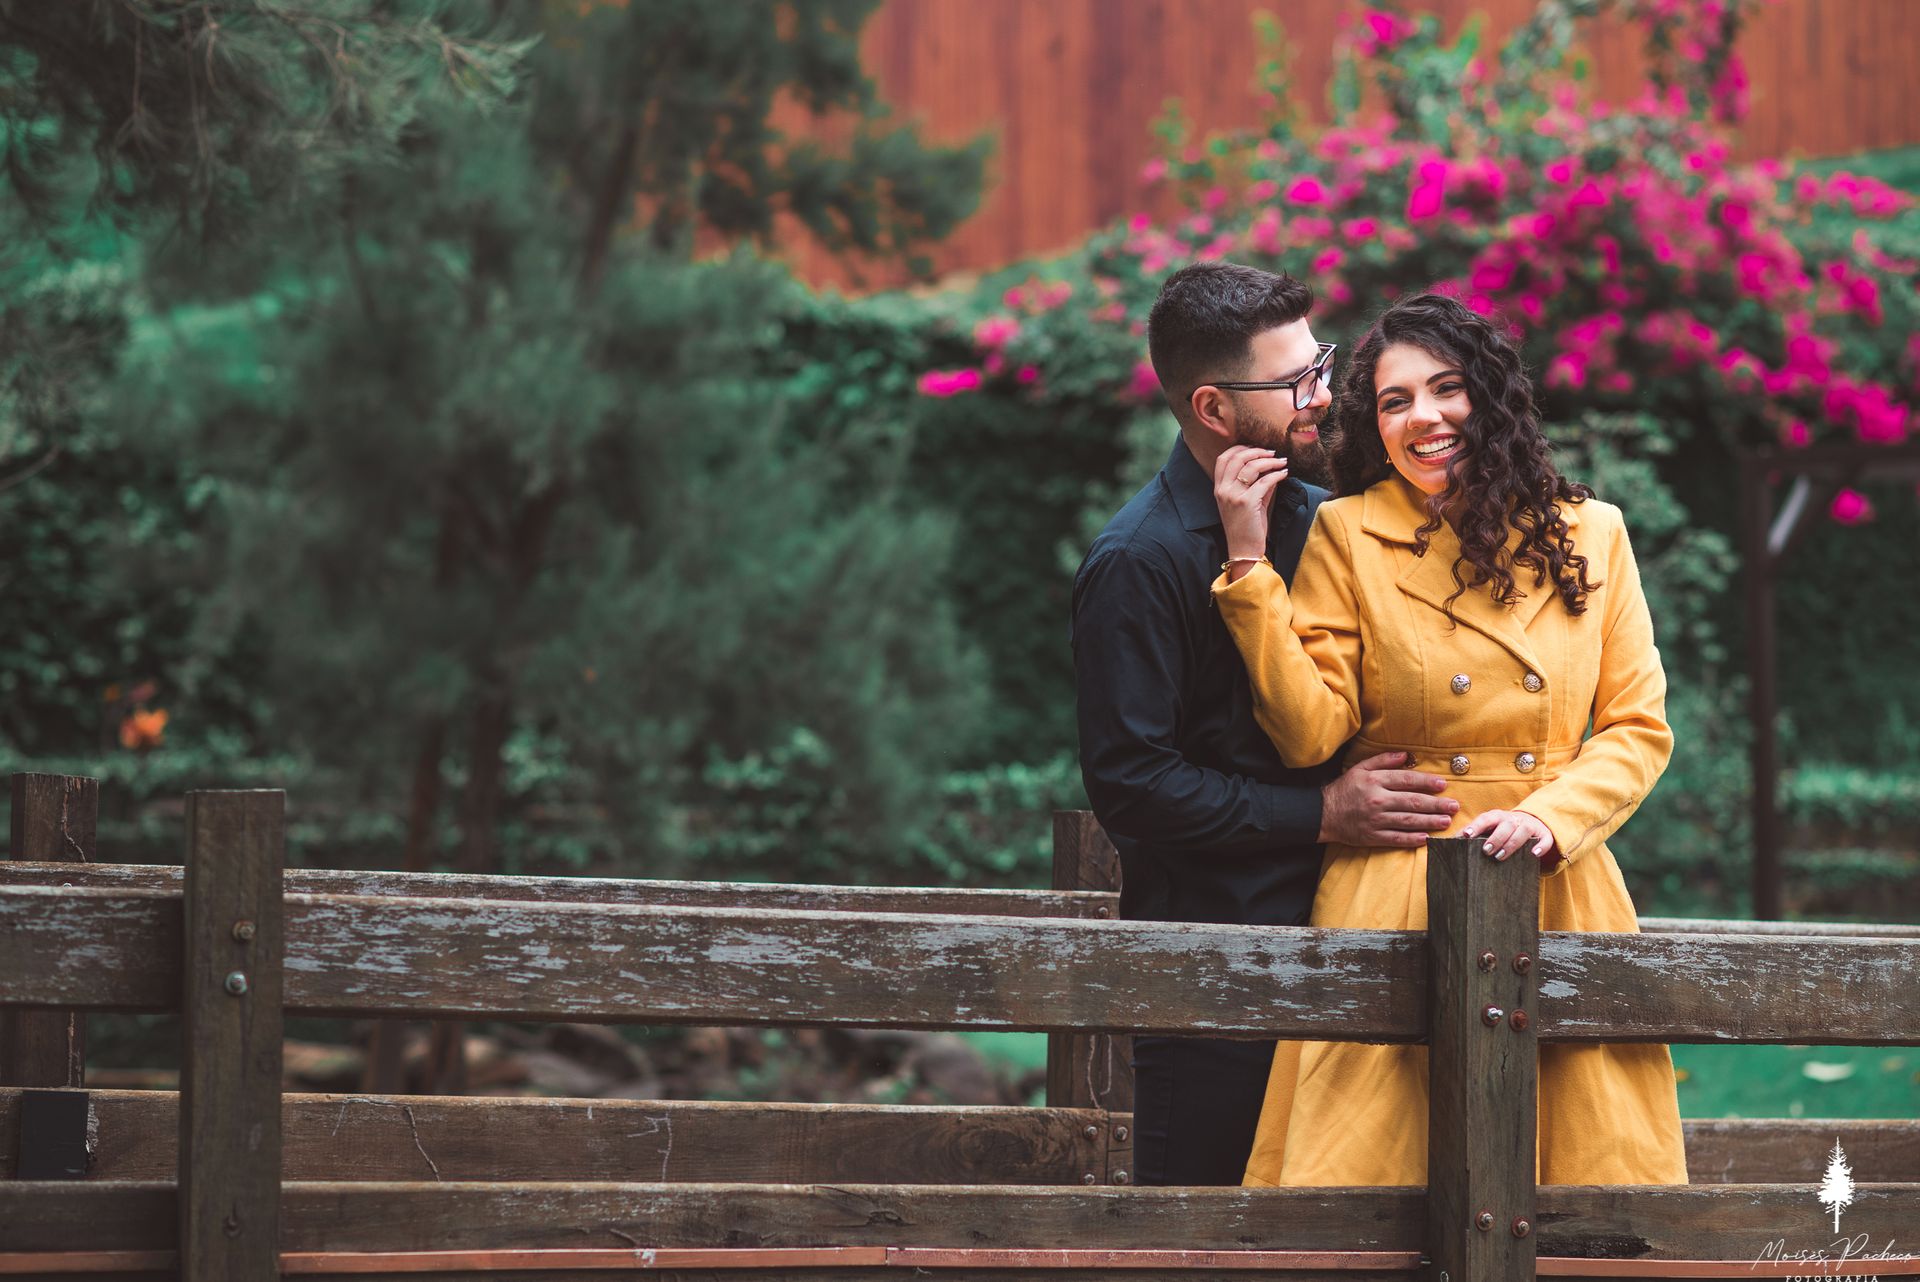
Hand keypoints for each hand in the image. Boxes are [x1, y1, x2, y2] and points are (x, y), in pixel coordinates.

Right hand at [1212, 445, 1288, 562]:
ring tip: (1281, 461)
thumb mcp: (1247, 501)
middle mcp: (1223, 490)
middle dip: (1257, 451)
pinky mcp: (1246, 503)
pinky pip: (1264, 481)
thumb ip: (1256, 483)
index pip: (1223, 458)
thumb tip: (1270, 466)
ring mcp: (1233, 496)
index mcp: (1219, 488)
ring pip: (1251, 466)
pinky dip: (1277, 474)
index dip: (1239, 448)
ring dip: (1269, 461)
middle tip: (1272, 452)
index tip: (1255, 448)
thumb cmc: (1246, 527)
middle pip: (1237, 458)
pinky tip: (1284, 474)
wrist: (1244, 551)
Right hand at [1319, 751, 1459, 847]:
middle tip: (1453, 806)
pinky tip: (1426, 839)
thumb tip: (1406, 755)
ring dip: (1430, 822)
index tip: (1443, 784)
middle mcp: (1377, 800)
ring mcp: (1375, 820)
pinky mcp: (1372, 837)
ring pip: (1408, 821)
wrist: (1322, 814)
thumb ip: (1383, 760)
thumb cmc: (1344, 789)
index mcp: (1375, 781)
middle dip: (1436, 804)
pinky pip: (1396, 838)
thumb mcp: (1360, 769)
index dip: (1426, 782)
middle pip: (1412, 802)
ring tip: (1446, 822)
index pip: (1406, 781)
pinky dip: (1412, 839)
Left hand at [1460, 809, 1556, 863]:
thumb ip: (1473, 833)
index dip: (1476, 826)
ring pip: (1523, 831)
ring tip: (1501, 856)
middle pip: (1505, 825)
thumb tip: (1451, 841)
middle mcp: (1514, 819)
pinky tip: (1534, 854)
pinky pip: (1545, 839)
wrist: (1532, 822)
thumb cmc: (1503, 829)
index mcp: (1498, 816)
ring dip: (1512, 843)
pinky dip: (1540, 846)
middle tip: (1486, 851)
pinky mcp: (1544, 835)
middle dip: (1495, 837)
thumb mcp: (1489, 829)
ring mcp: (1530, 826)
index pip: (1486, 818)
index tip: (1466, 835)